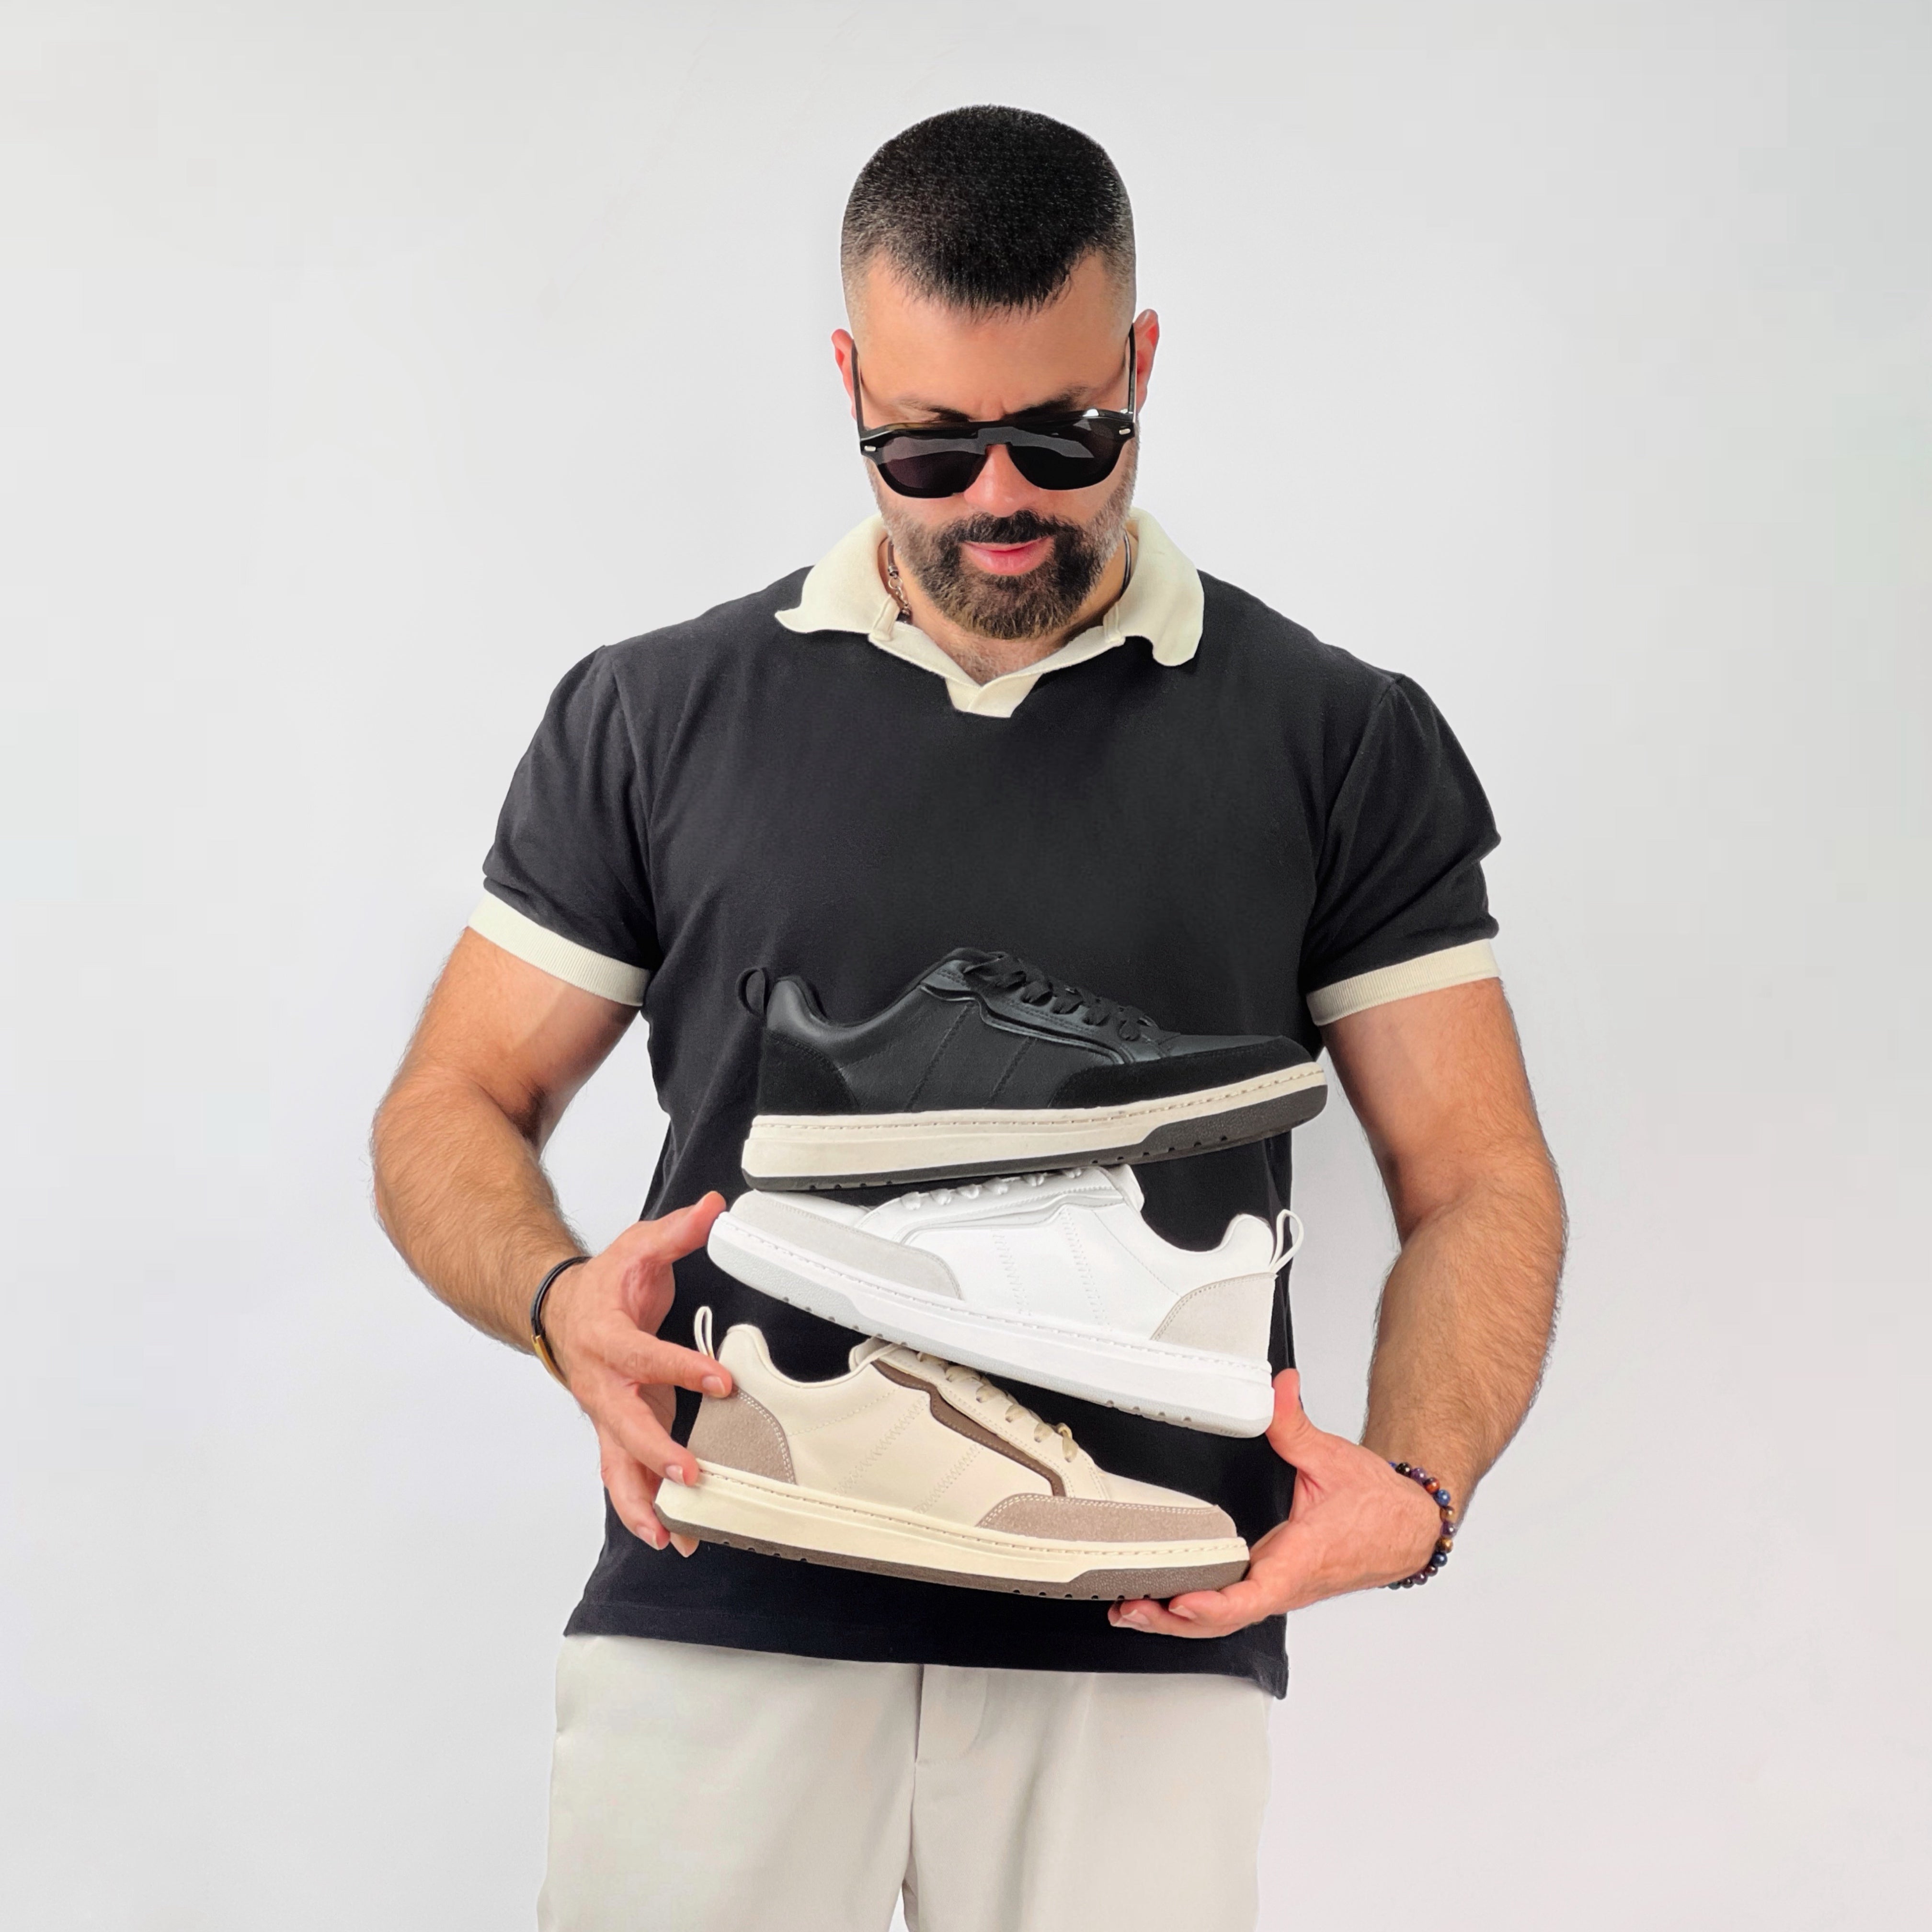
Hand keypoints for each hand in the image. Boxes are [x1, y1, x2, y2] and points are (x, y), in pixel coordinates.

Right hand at [540, 1193, 730, 1557]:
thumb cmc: (603, 1286)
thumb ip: (677, 1231)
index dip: (681, 1370)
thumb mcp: (638, 1248)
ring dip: (641, 1503)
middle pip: (623, 1426)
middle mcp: (601, 1385)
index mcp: (606, 1338)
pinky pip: (623, 1478)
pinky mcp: (614, 1434)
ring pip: (615, 1467)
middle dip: (655, 1453)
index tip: (721, 1381)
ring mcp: (605, 1415)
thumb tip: (715, 1208)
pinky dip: (641, 1509)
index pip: (644, 1357)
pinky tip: (670, 1534)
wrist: (560, 1310)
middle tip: (690, 1474)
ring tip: (672, 1534)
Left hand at [1109, 1369, 1444, 1638]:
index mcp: (1300, 1559)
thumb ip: (1295, 1424)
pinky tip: (1169, 1603)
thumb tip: (1279, 1388)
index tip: (1181, 1601)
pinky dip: (1198, 1610)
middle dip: (1175, 1619)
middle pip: (1226, 1618)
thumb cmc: (1376, 1505)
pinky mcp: (1277, 1585)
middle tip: (1130, 1608)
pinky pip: (1234, 1607)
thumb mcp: (1331, 1458)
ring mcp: (1281, 1589)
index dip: (1214, 1604)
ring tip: (1133, 1611)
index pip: (1254, 1594)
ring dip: (1179, 1621)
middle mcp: (1287, 1582)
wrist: (1406, 1528)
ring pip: (1227, 1619)